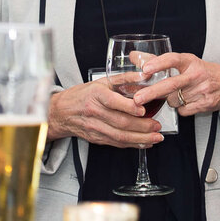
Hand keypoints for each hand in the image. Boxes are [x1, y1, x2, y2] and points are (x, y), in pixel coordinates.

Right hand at [47, 79, 162, 148]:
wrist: (62, 112)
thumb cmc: (83, 94)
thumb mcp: (101, 81)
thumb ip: (124, 79)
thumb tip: (145, 75)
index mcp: (96, 94)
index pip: (112, 101)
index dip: (128, 107)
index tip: (143, 109)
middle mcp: (94, 112)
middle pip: (120, 122)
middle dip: (142, 126)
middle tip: (157, 126)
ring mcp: (95, 127)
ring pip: (120, 136)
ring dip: (140, 139)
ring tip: (156, 138)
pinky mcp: (96, 138)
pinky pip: (116, 143)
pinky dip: (132, 144)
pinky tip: (145, 143)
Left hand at [132, 52, 219, 121]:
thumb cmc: (202, 72)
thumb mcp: (184, 62)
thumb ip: (158, 60)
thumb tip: (133, 56)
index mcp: (190, 61)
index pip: (173, 59)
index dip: (158, 64)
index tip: (145, 69)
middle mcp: (196, 74)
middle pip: (171, 85)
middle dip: (152, 92)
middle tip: (137, 99)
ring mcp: (202, 90)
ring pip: (174, 100)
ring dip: (170, 100)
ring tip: (178, 94)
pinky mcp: (205, 104)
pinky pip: (183, 111)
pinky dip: (180, 108)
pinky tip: (187, 101)